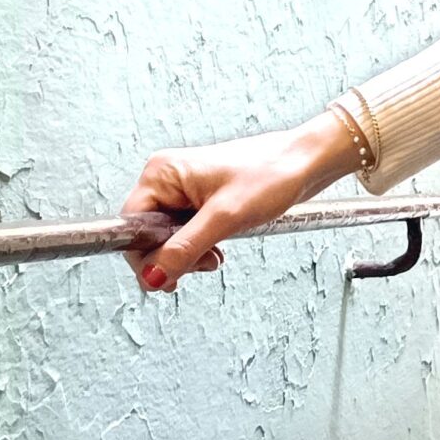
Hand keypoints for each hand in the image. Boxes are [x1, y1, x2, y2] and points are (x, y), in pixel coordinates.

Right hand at [121, 110, 364, 292]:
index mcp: (161, 174)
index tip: (165, 276)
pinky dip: (199, 246)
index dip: (146, 256)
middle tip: (204, 263)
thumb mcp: (225, 217)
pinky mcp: (201, 199)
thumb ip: (185, 249)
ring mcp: (184, 189)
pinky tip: (217, 249)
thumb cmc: (273, 174)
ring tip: (216, 255)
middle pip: (148, 235)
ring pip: (168, 237)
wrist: (309, 161)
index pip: (131, 227)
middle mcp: (167, 179)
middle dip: (172, 257)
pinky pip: (186, 232)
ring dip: (189, 254)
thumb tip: (151, 278)